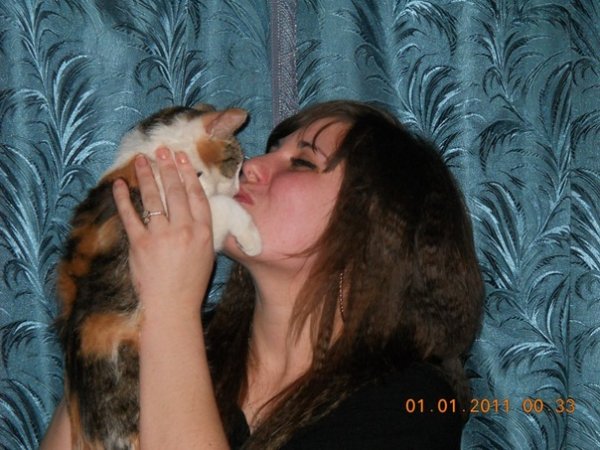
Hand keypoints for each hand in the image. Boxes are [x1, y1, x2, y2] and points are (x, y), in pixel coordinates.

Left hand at [112, 147, 214, 318]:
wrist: (172, 306)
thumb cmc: (191, 284)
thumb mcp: (207, 255)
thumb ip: (201, 230)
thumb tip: (194, 209)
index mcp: (203, 232)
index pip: (196, 196)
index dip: (188, 175)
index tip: (181, 159)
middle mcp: (184, 229)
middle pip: (175, 191)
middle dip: (167, 167)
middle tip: (161, 150)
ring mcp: (161, 236)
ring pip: (154, 197)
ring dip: (146, 175)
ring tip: (140, 160)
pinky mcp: (140, 244)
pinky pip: (130, 215)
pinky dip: (124, 198)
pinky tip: (120, 185)